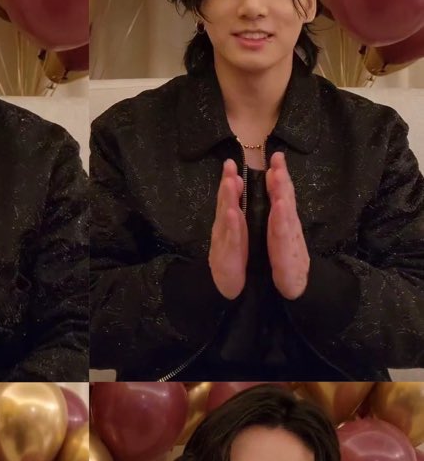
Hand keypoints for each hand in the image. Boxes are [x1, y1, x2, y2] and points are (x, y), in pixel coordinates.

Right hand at [209, 159, 247, 299]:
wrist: (229, 297)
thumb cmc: (236, 268)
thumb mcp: (237, 241)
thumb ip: (235, 222)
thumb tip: (234, 200)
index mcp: (231, 228)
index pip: (230, 201)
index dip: (230, 183)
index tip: (232, 163)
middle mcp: (224, 233)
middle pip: (225, 204)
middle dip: (227, 184)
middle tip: (229, 165)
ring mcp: (223, 246)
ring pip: (225, 219)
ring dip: (227, 199)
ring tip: (230, 181)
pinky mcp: (226, 260)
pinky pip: (231, 241)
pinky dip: (232, 226)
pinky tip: (233, 213)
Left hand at [265, 151, 309, 298]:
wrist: (296, 291)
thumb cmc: (287, 262)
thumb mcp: (281, 237)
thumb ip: (279, 216)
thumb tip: (278, 195)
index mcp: (284, 223)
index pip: (282, 196)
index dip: (280, 176)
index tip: (276, 156)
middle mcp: (289, 228)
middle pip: (286, 199)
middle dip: (282, 178)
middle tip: (278, 158)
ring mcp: (290, 241)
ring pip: (285, 213)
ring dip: (282, 193)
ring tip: (278, 175)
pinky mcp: (288, 255)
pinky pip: (282, 236)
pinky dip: (280, 221)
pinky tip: (279, 207)